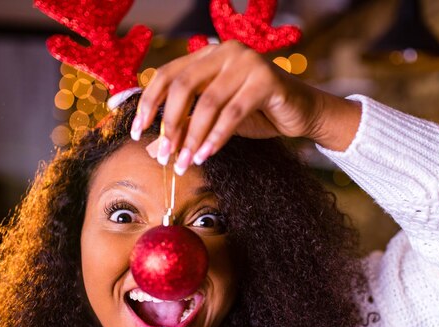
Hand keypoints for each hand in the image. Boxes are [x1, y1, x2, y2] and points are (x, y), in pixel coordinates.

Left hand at [130, 40, 360, 174]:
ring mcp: (247, 63)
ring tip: (184, 163)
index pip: (168, 74)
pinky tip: (206, 155)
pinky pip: (233, 112)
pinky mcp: (266, 80)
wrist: (301, 113)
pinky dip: (216, 137)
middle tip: (164, 155)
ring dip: (193, 137)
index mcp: (208, 54)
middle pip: (183, 86)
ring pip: (208, 103)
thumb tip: (152, 149)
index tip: (137, 131)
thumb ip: (186, 126)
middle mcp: (225, 52)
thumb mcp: (215, 120)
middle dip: (170, 124)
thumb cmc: (257, 113)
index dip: (149, 103)